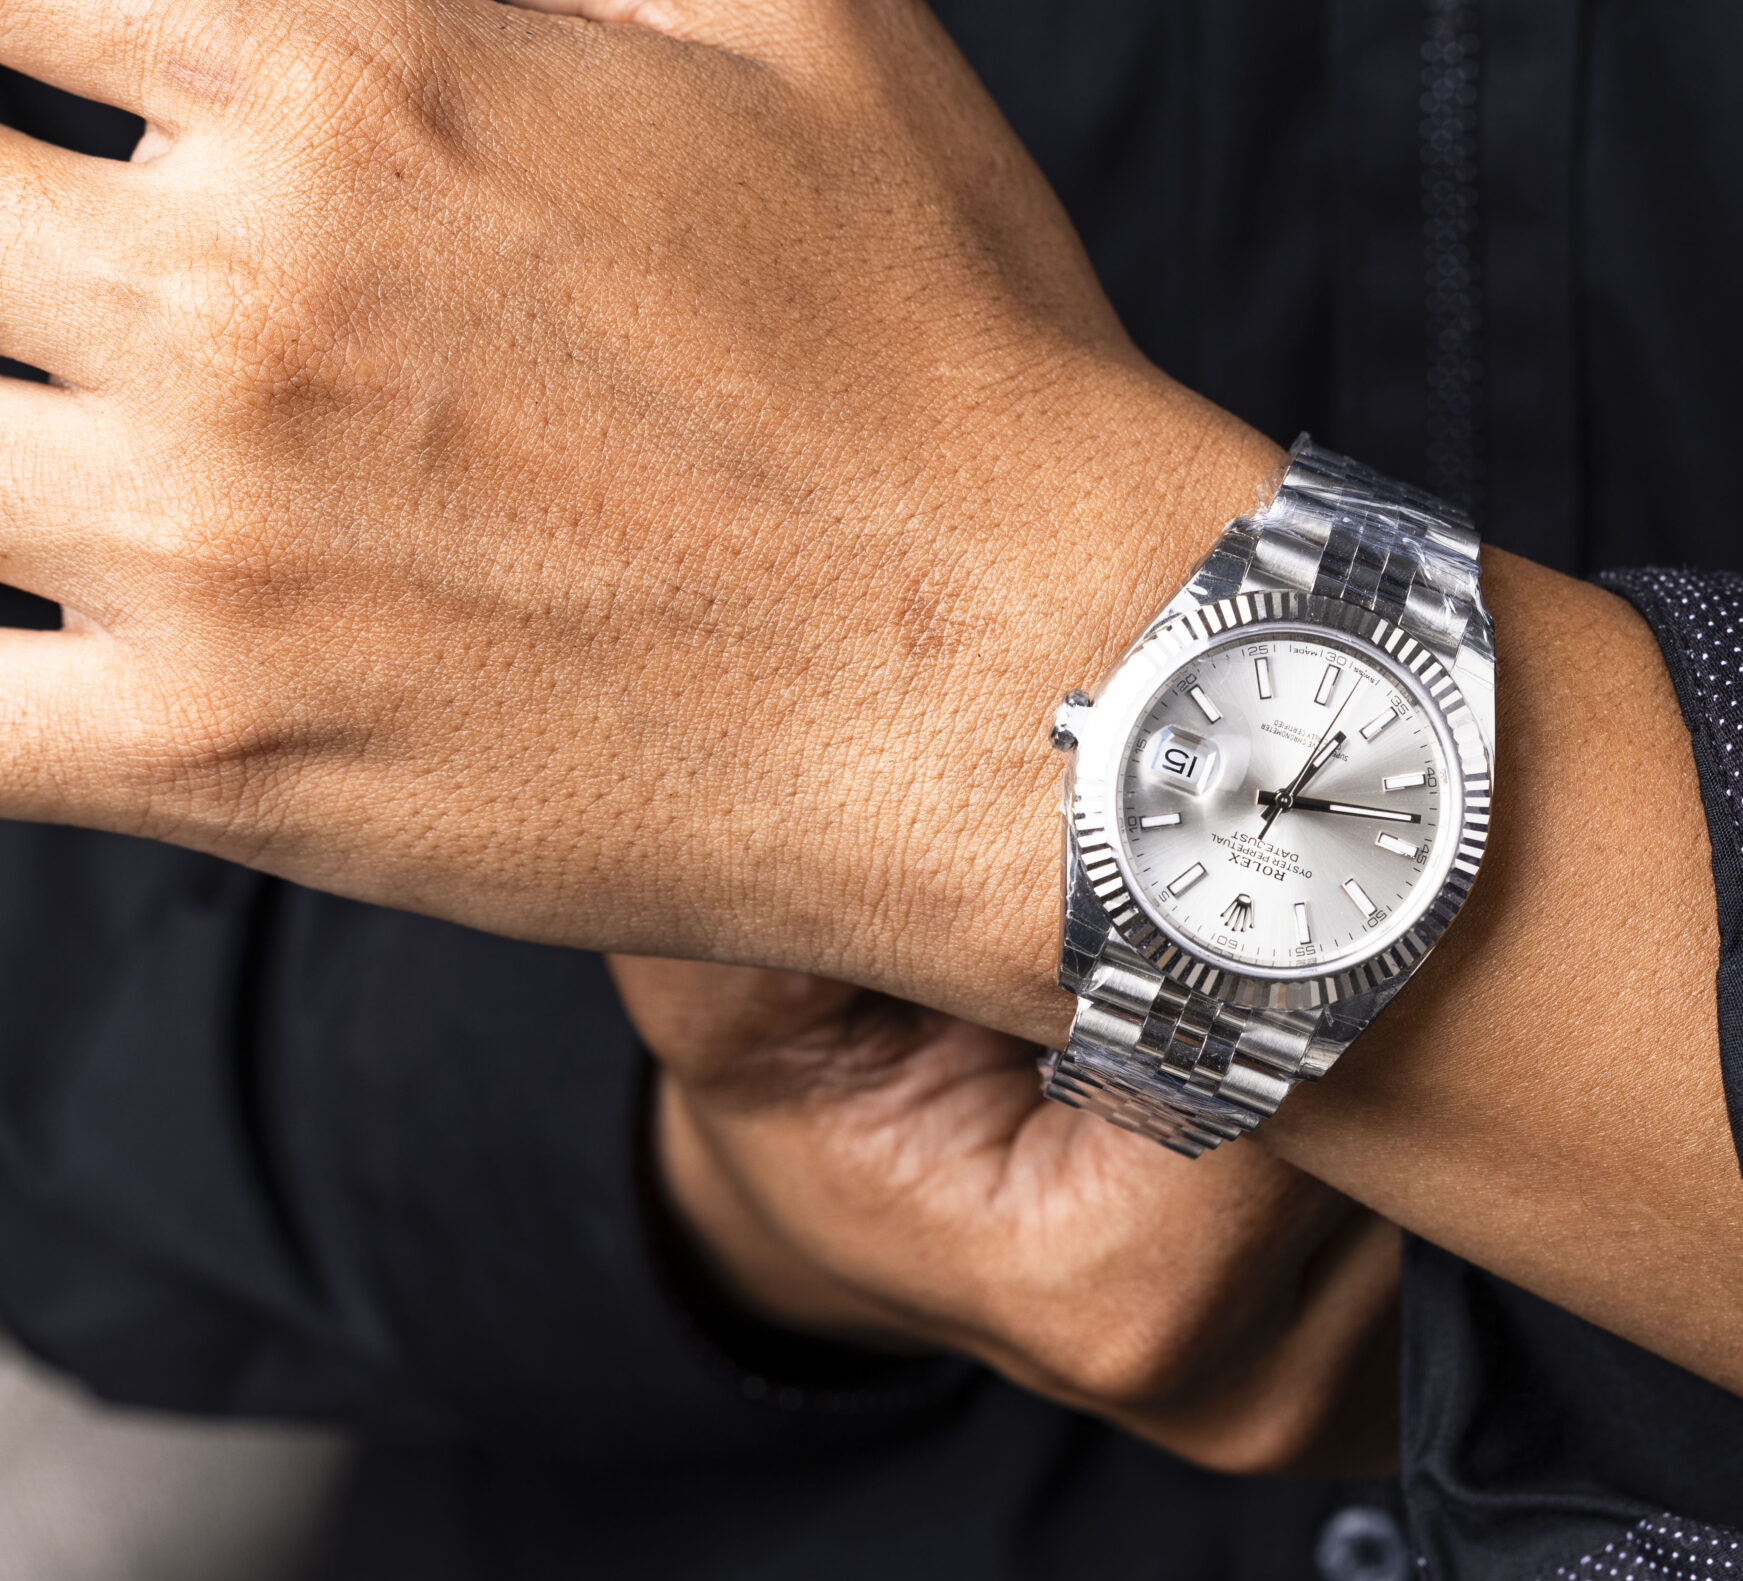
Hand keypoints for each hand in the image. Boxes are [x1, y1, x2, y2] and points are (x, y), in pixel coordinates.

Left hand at [0, 0, 1742, 1421]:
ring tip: (66, 439)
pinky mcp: (223, 761)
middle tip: (69, 279)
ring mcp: (203, 541)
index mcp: (349, 69)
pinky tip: (23, 643)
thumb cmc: (958, 360)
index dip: (6, 47)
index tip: (34, 90)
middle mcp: (231, 291)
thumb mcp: (809, 24)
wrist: (1053, 688)